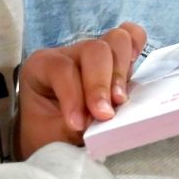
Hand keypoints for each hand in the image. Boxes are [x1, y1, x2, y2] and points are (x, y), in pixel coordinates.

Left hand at [18, 23, 147, 157]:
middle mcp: (70, 53)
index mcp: (42, 65)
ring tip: (120, 101)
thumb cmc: (46, 135)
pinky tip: (133, 73)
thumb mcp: (50, 136)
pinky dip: (136, 49)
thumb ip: (73, 127)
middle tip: (105, 116)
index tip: (78, 126)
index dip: (73, 96)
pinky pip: (132, 38)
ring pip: (117, 41)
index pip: (62, 68)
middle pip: (93, 50)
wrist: (50, 140)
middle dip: (101, 84)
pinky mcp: (115, 62)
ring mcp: (95, 56)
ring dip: (121, 73)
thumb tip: (102, 121)